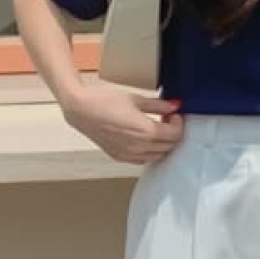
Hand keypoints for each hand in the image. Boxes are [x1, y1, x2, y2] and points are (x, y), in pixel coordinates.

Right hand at [61, 83, 183, 164]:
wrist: (81, 109)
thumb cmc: (105, 101)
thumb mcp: (136, 99)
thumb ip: (159, 105)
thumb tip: (175, 105)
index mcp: (146, 132)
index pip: (175, 134)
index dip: (178, 123)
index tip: (173, 113)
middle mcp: (139, 147)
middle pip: (169, 146)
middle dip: (172, 133)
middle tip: (166, 119)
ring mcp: (129, 155)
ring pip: (158, 156)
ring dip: (163, 144)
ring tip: (155, 128)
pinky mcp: (119, 157)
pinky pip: (143, 159)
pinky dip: (150, 151)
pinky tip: (144, 138)